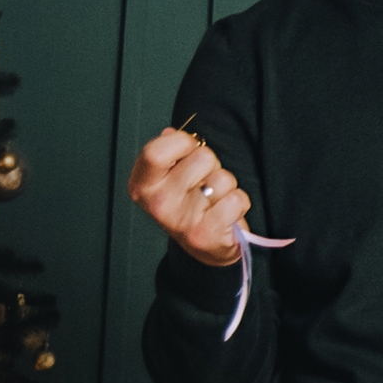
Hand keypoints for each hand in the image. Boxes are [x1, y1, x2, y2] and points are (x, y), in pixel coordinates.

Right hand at [129, 127, 247, 266]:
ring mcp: (181, 220)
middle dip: (211, 165)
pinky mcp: (206, 234)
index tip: (189, 151)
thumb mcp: (170, 176)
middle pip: (202, 157)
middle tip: (204, 184)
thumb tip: (172, 133)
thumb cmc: (189, 204)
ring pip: (222, 178)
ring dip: (226, 186)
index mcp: (143, 185)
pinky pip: (237, 199)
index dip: (182, 142)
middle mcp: (158, 203)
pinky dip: (239, 204)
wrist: (205, 248)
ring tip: (215, 201)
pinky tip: (227, 214)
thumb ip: (169, 151)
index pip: (157, 150)